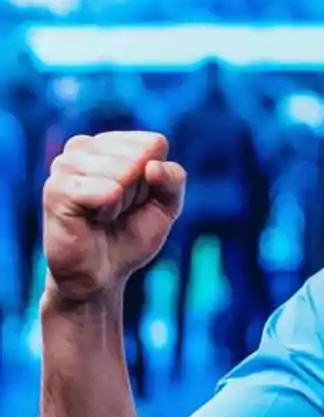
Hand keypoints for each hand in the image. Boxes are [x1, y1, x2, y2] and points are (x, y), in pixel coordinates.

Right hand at [43, 131, 186, 302]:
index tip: (136, 198)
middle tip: (118, 210)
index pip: (154, 144)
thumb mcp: (167, 205)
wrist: (103, 273)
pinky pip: (107, 191)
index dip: (154, 178)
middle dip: (139, 191)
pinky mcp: (56, 188)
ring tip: (104, 215)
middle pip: (140, 157)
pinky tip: (92, 219)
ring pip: (124, 172)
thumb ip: (173, 179)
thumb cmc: (131, 234)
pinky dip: (109, 211)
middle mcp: (83, 146)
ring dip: (123, 203)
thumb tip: (152, 165)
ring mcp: (65, 164)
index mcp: (109, 143)